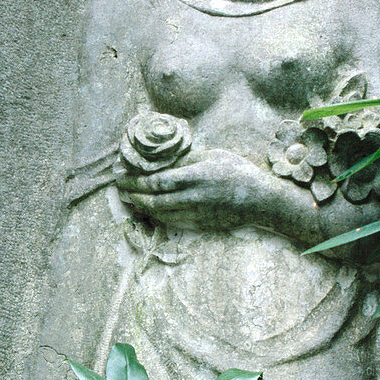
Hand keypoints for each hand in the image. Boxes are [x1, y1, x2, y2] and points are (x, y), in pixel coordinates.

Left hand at [116, 149, 274, 230]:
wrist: (260, 200)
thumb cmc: (238, 171)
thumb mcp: (214, 155)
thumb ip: (188, 158)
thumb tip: (163, 158)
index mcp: (197, 176)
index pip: (158, 181)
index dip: (136, 180)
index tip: (122, 175)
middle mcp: (194, 197)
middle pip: (155, 200)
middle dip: (133, 194)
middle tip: (119, 189)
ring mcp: (197, 213)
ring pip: (161, 214)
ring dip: (142, 207)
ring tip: (129, 199)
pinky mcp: (200, 224)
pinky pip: (172, 221)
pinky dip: (156, 216)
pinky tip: (149, 209)